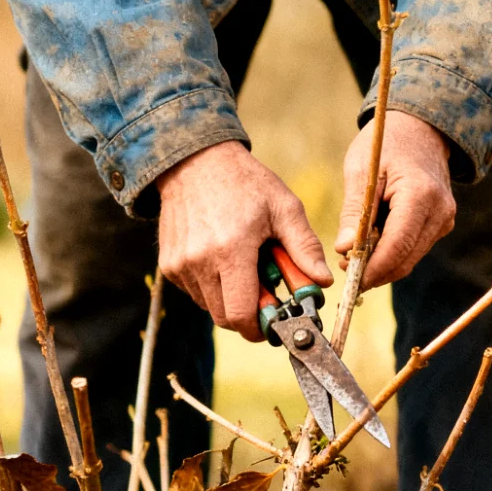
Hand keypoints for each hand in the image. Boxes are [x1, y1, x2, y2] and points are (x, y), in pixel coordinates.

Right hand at [158, 140, 332, 340]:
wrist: (194, 162)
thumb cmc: (245, 183)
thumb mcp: (284, 207)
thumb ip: (305, 247)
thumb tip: (323, 282)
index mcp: (231, 250)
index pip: (241, 315)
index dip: (259, 328)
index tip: (274, 320)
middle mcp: (199, 262)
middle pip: (225, 318)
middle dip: (249, 315)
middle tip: (264, 293)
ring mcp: (180, 265)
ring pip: (210, 307)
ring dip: (230, 299)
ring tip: (243, 267)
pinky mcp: (169, 265)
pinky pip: (195, 293)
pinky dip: (213, 288)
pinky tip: (222, 259)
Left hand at [334, 111, 455, 288]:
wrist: (421, 129)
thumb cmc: (386, 143)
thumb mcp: (361, 170)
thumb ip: (354, 211)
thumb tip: (344, 249)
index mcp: (420, 195)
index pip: (397, 246)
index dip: (373, 269)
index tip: (349, 278)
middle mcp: (439, 212)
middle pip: (405, 259)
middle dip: (375, 271)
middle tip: (345, 268)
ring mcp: (444, 220)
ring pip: (410, 258)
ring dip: (382, 264)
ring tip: (354, 255)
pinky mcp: (441, 224)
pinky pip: (414, 248)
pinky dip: (392, 252)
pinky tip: (372, 244)